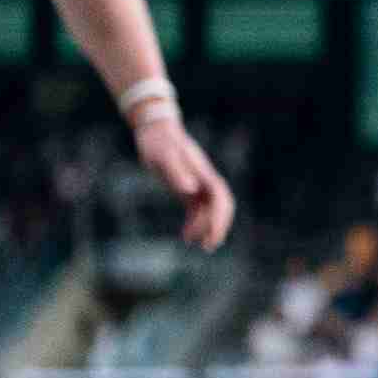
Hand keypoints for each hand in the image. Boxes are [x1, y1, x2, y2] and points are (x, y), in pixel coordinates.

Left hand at [130, 108, 234, 253]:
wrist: (156, 131)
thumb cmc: (159, 143)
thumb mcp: (164, 157)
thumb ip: (177, 173)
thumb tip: (190, 190)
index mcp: (203, 174)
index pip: (220, 199)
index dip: (219, 218)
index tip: (213, 235)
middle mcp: (205, 180)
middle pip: (221, 206)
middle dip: (219, 226)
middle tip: (210, 246)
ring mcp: (198, 184)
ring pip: (210, 210)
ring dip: (207, 228)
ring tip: (199, 245)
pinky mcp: (188, 188)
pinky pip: (197, 209)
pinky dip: (194, 223)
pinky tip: (186, 236)